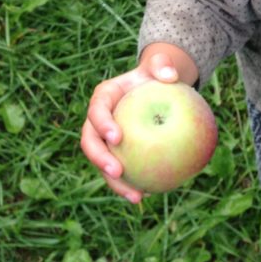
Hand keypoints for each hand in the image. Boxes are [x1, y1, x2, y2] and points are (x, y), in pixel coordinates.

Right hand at [80, 45, 196, 203]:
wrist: (156, 89)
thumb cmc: (156, 75)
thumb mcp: (160, 64)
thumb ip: (163, 64)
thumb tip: (170, 75)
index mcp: (104, 98)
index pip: (97, 111)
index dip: (102, 124)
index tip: (117, 137)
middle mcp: (98, 121)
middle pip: (90, 143)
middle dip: (99, 159)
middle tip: (117, 171)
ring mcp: (105, 140)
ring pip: (102, 164)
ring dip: (115, 183)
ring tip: (136, 196)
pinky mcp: (118, 153)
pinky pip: (122, 171)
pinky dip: (131, 184)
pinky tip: (149, 195)